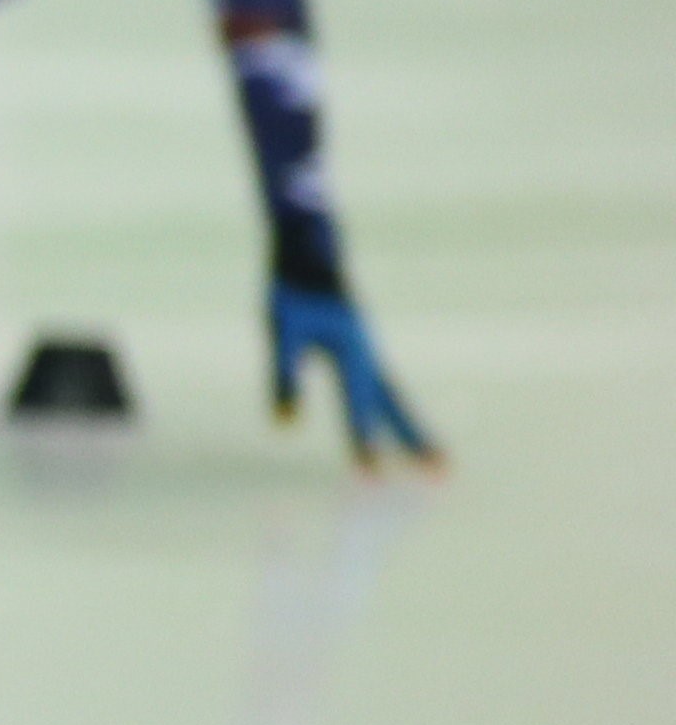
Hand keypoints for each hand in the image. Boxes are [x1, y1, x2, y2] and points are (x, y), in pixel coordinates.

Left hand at [269, 281, 441, 467]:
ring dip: (413, 429)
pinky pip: (382, 389)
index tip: (373, 479)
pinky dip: (393, 412)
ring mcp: (367, 351)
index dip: (363, 443)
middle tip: (443, 476)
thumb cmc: (293, 287)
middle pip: (396, 406)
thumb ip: (285, 375)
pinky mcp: (359, 348)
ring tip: (436, 462)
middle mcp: (368, 353)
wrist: (309, 246)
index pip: (358, 406)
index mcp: (352, 349)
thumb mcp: (282, 329)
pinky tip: (392, 426)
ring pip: (395, 398)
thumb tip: (286, 428)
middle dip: (416, 441)